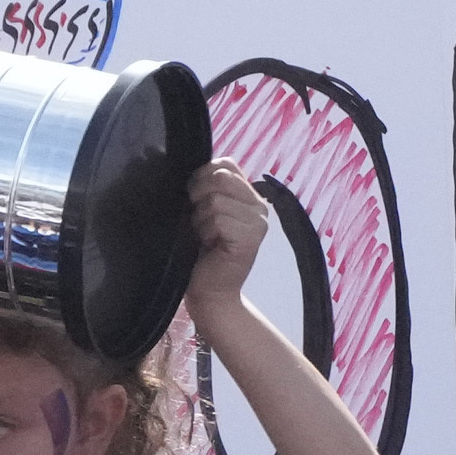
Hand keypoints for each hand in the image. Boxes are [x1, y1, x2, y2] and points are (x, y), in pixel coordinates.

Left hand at [189, 162, 271, 310]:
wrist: (210, 291)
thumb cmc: (202, 251)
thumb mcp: (205, 211)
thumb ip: (209, 187)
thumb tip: (196, 168)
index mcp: (250, 195)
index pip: (226, 164)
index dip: (202, 176)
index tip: (195, 199)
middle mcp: (260, 206)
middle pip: (220, 177)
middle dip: (199, 198)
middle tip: (200, 222)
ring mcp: (259, 222)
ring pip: (216, 200)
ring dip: (201, 220)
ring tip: (206, 237)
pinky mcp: (251, 238)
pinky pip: (218, 219)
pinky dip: (206, 232)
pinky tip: (211, 245)